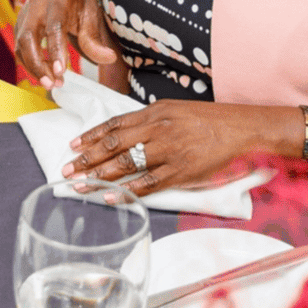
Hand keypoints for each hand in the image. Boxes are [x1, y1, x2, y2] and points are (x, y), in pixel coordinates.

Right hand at [15, 0, 116, 88]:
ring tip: (52, 83)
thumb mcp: (91, 11)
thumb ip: (95, 37)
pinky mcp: (21, 24)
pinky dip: (29, 63)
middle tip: (53, 84)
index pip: (54, 26)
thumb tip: (109, 59)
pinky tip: (45, 73)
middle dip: (37, 64)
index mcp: (58, 0)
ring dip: (32, 67)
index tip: (61, 71)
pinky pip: (19, 47)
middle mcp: (36, 6)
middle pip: (27, 37)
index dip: (55, 49)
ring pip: (20, 45)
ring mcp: (25, 15)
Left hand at [62, 99, 267, 193]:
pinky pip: (148, 183)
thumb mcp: (175, 111)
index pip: (114, 124)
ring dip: (99, 175)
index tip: (72, 145)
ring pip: (126, 164)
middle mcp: (157, 129)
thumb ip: (151, 121)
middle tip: (66, 170)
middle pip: (114, 144)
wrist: (241, 128)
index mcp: (154, 112)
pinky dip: (126, 191)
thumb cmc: (209, 120)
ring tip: (80, 185)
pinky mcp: (180, 172)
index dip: (91, 135)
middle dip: (87, 158)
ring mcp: (168, 151)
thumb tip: (127, 133)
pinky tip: (109, 196)